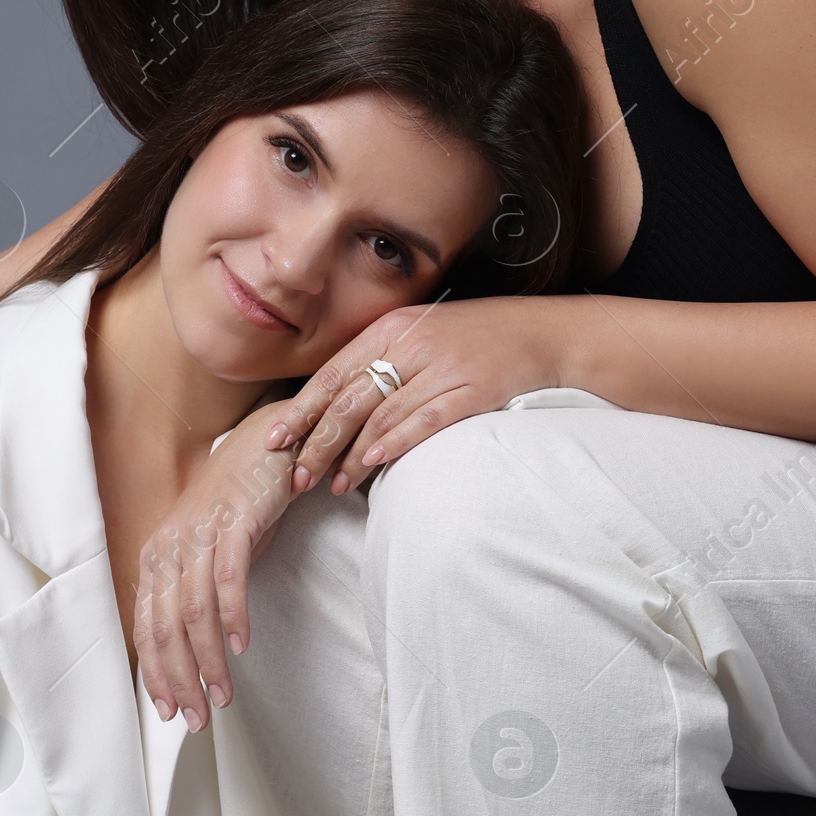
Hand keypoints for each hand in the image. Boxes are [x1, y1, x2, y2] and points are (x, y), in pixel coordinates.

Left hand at [135, 401, 300, 730]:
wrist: (268, 445)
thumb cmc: (240, 505)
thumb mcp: (209, 553)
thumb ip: (196, 593)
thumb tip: (194, 648)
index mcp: (157, 558)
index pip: (147, 627)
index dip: (156, 673)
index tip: (169, 711)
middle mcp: (169, 547)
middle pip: (167, 628)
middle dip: (181, 680)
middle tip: (197, 720)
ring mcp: (199, 534)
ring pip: (194, 612)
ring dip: (209, 661)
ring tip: (222, 697)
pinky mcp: (233, 523)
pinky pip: (228, 579)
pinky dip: (232, 617)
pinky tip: (241, 646)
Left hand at [265, 299, 565, 491]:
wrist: (541, 332)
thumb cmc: (474, 338)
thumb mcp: (420, 335)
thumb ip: (379, 361)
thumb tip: (334, 405)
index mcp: (391, 329)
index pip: (333, 374)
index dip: (301, 410)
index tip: (275, 441)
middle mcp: (412, 345)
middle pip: (350, 399)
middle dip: (317, 443)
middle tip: (296, 477)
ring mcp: (442, 367)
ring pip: (382, 416)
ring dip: (351, 456)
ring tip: (331, 486)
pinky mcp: (472, 389)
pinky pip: (425, 420)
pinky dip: (395, 443)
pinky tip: (373, 464)